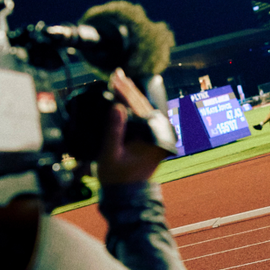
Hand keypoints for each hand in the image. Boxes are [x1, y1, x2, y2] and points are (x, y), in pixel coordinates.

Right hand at [96, 70, 169, 186]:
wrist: (127, 196)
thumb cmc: (117, 178)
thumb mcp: (110, 155)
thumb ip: (114, 131)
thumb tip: (117, 107)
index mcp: (152, 138)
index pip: (138, 108)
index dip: (125, 91)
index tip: (114, 78)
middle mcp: (158, 136)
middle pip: (144, 105)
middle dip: (129, 89)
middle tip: (117, 73)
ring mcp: (156, 137)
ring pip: (145, 110)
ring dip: (132, 95)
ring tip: (121, 80)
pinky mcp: (151, 139)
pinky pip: (143, 118)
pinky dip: (134, 106)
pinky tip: (125, 98)